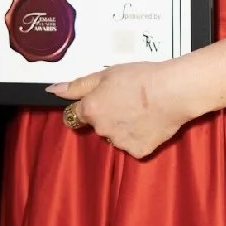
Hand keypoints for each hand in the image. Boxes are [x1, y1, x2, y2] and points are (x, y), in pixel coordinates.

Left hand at [48, 61, 192, 159]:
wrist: (173, 91)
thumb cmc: (141, 78)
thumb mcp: (106, 74)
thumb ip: (77, 85)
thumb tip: (52, 90)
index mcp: (90, 109)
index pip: (75, 114)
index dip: (89, 106)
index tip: (103, 100)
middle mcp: (101, 129)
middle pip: (98, 125)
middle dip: (108, 116)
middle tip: (128, 101)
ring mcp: (120, 143)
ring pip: (116, 136)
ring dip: (123, 127)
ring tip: (142, 111)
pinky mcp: (138, 151)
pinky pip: (134, 146)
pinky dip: (140, 137)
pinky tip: (150, 123)